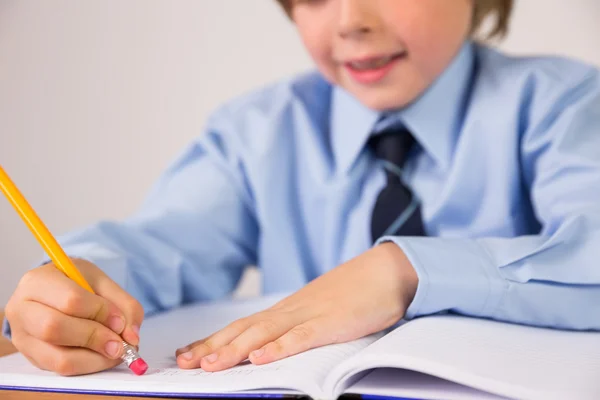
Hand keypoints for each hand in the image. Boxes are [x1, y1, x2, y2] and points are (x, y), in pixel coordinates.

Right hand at [5, 259, 143, 375]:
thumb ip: (123, 304)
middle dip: (95, 338)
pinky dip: (87, 366)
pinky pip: (59, 369)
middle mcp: (22, 308)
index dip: (100, 313)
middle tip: (120, 343)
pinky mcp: (30, 356)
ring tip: (115, 351)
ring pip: (57, 357)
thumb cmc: (75, 283)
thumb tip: (131, 337)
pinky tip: (100, 356)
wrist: (52, 291)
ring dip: (94, 358)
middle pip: (55, 329)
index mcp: (38, 281)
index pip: (70, 300)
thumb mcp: (101, 281)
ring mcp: (21, 336)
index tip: (121, 322)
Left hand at [176, 242, 417, 370]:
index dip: (214, 341)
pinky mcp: (330, 322)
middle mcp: (290, 311)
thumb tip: (275, 345)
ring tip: (209, 365)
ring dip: (235, 349)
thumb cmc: (354, 293)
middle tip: (183, 362)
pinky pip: (301, 337)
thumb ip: (298, 327)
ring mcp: (309, 315)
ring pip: (264, 334)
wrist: (385, 270)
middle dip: (212, 347)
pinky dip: (278, 348)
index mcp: (287, 310)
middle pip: (245, 330)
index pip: (243, 326)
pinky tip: (260, 358)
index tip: (187, 353)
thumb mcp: (320, 312)